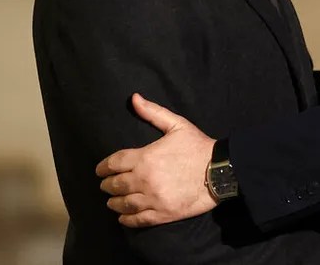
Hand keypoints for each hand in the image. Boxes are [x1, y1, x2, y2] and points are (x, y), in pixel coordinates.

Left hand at [95, 93, 217, 226]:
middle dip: (107, 184)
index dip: (102, 167)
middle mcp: (145, 180)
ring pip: (124, 204)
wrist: (221, 170)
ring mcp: (153, 199)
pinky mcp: (163, 214)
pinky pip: (138, 220)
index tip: (99, 170)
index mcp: (145, 157)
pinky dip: (127, 219)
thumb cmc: (198, 146)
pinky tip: (123, 217)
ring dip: (114, 202)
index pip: (114, 163)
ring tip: (111, 201)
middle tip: (105, 185)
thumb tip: (134, 98)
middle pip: (115, 184)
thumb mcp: (177, 124)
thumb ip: (152, 112)